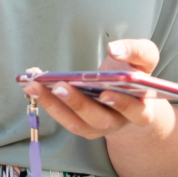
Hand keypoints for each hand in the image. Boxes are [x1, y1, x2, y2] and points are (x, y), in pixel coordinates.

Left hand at [21, 39, 162, 139]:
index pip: (135, 111)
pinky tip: (33, 85)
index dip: (121, 104)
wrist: (128, 93)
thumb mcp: (144, 57)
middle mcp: (120, 123)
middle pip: (99, 120)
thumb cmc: (135, 71)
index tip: (105, 92)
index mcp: (141, 108)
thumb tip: (114, 49)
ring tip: (33, 85)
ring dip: (53, 105)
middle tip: (59, 85)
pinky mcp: (82, 125)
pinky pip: (63, 118)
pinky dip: (47, 102)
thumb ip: (136, 50)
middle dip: (78, 103)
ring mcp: (99, 128)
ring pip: (76, 123)